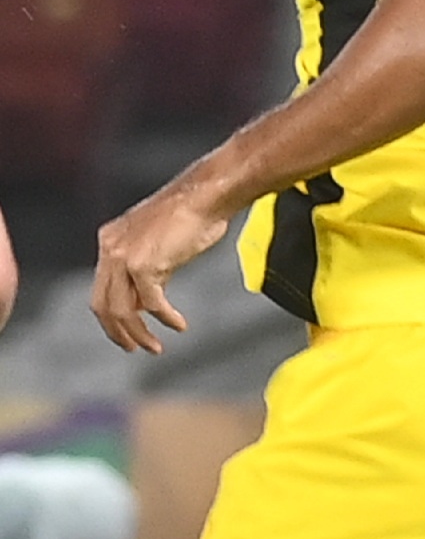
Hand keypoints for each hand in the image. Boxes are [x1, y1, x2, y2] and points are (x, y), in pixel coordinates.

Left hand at [92, 183, 227, 353]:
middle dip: (118, 332)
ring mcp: (124, 257)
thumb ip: (146, 266)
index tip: (127, 329)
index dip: (113, 314)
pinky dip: (165, 319)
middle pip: (103, 304)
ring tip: (154, 346)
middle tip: (134, 347)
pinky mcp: (144, 265)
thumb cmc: (194, 210)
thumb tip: (146, 298)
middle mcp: (111, 248)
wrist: (209, 191)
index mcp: (110, 239)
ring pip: (122, 310)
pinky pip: (151, 304)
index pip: (102, 287)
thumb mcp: (160, 240)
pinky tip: (178, 325)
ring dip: (139, 333)